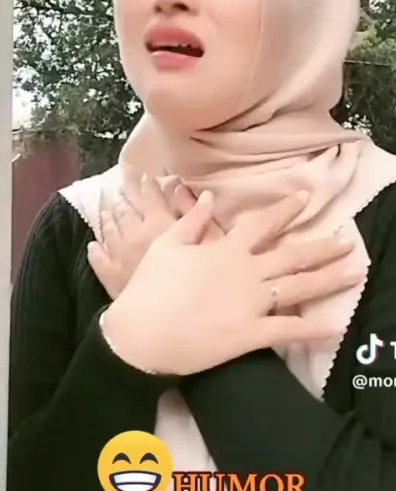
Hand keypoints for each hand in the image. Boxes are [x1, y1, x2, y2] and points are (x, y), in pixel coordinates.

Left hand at [88, 178, 223, 298]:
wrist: (164, 313)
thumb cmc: (192, 276)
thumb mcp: (207, 241)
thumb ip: (197, 214)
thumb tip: (193, 191)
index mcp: (158, 222)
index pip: (151, 197)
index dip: (148, 185)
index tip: (145, 177)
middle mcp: (134, 233)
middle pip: (126, 211)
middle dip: (124, 199)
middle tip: (120, 190)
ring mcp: (118, 254)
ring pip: (110, 229)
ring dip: (108, 217)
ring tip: (106, 208)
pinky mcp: (109, 276)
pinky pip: (98, 258)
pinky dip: (95, 249)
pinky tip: (93, 245)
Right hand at [101, 191, 361, 375]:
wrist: (141, 334)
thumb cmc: (149, 289)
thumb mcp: (165, 245)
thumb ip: (191, 221)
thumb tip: (210, 199)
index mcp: (225, 250)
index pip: (263, 225)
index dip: (286, 210)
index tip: (306, 199)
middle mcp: (245, 272)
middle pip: (292, 255)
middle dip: (323, 247)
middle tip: (349, 241)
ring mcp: (251, 303)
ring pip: (299, 287)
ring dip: (329, 279)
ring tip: (356, 272)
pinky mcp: (250, 334)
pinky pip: (288, 330)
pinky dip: (313, 329)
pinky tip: (337, 327)